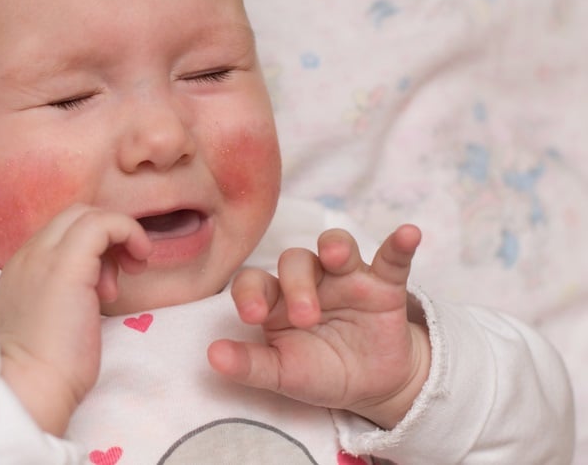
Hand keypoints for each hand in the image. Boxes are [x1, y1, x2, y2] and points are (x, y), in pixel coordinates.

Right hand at [0, 205, 151, 435]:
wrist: (32, 385)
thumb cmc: (47, 368)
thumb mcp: (51, 318)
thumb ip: (65, 292)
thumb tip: (97, 280)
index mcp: (21, 268)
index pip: (61, 232)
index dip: (93, 247)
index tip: (106, 283)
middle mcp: (28, 254)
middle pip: (74, 216)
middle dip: (108, 236)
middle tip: (125, 272)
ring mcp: (44, 255)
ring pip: (88, 214)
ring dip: (118, 237)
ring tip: (127, 277)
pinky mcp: (67, 263)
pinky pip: (103, 224)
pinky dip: (127, 232)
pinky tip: (139, 258)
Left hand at [207, 225, 429, 428]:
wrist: (372, 385)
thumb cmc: (318, 372)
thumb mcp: (283, 375)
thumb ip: (250, 366)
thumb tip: (212, 356)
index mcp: (276, 300)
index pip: (254, 281)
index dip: (249, 292)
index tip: (252, 316)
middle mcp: (308, 280)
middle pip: (295, 260)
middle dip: (298, 285)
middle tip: (306, 318)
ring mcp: (346, 278)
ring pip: (337, 245)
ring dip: (336, 246)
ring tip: (337, 257)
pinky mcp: (384, 285)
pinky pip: (392, 258)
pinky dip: (399, 245)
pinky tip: (408, 234)